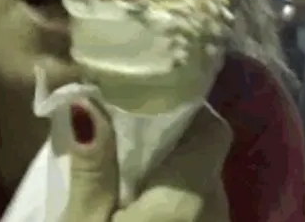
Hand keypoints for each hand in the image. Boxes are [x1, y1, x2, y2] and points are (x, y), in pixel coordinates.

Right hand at [63, 99, 231, 221]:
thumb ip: (93, 168)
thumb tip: (87, 103)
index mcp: (191, 192)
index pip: (213, 128)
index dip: (185, 108)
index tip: (147, 99)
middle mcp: (216, 204)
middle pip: (205, 152)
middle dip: (170, 137)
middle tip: (123, 127)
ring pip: (201, 180)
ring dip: (170, 168)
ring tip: (123, 161)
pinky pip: (198, 206)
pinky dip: (173, 194)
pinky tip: (136, 200)